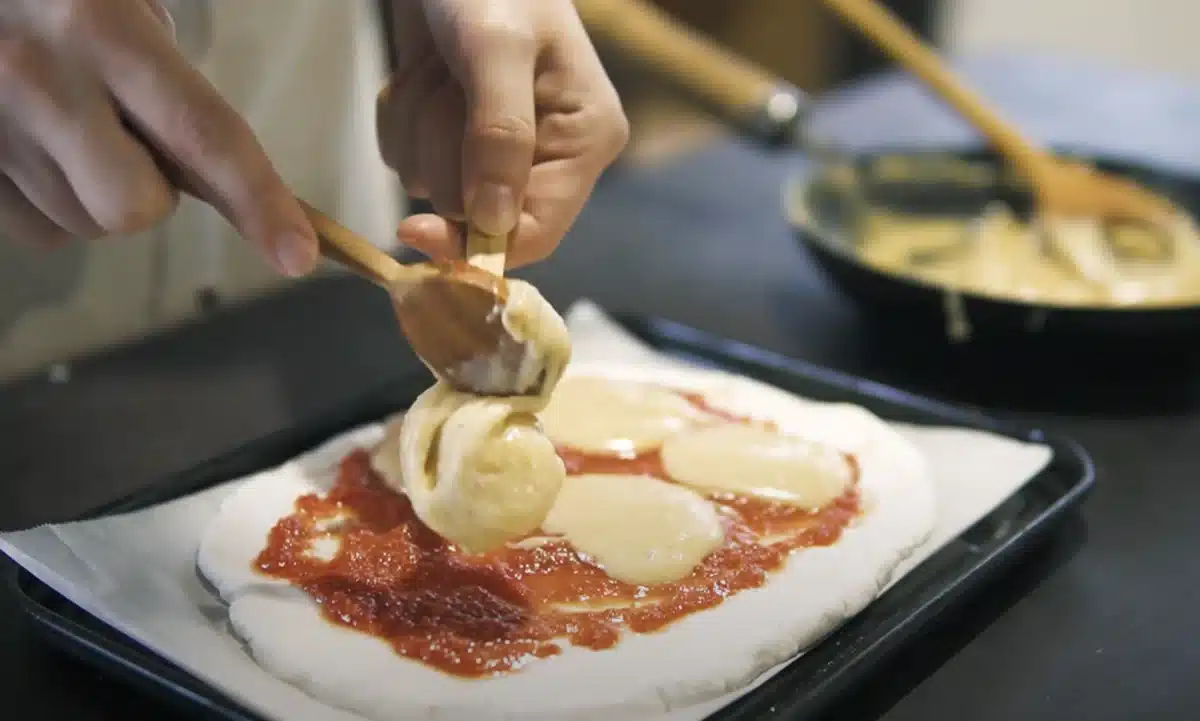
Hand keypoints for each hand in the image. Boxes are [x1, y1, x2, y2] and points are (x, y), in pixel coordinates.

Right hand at [0, 0, 317, 275]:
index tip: (298, 256)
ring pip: (84, 226)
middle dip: (151, 193)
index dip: (259, 201)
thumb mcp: (121, 9)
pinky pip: (36, 232)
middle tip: (126, 139)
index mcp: (103, 29)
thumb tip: (217, 176)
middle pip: (137, 207)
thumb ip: (169, 85)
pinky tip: (34, 149)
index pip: (203, 134)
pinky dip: (49, 205)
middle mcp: (42, 80)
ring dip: (94, 195)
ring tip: (64, 130)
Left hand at [378, 0, 628, 267]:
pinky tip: (423, 70)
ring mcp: (499, 149)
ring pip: (431, 185)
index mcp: (585, 139)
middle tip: (450, 79)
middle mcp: (549, 154)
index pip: (538, 231)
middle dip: (442, 149)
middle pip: (474, 211)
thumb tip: (493, 222)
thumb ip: (499, 135)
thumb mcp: (496, 48)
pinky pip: (405, 160)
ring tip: (439, 65)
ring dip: (416, 125)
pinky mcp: (454, 136)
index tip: (416, 230)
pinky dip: (400, 116)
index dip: (476, 242)